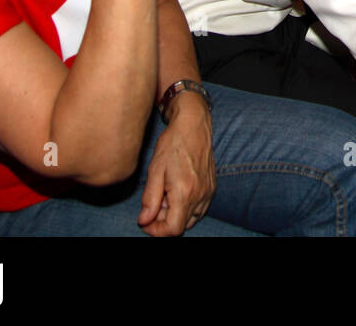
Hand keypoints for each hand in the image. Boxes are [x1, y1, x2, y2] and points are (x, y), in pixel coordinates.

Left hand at [138, 92, 215, 236]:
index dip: (156, 231)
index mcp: (185, 193)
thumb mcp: (155, 170)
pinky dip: (186, 207)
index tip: (145, 221)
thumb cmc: (173, 144)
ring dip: (175, 215)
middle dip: (164, 221)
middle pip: (182, 226)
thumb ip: (150, 199)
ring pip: (191, 219)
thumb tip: (144, 220)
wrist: (193, 125)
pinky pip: (199, 208)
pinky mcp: (211, 186)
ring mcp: (208, 191)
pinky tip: (176, 191)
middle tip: (153, 204)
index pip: (173, 229)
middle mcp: (200, 195)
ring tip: (164, 195)